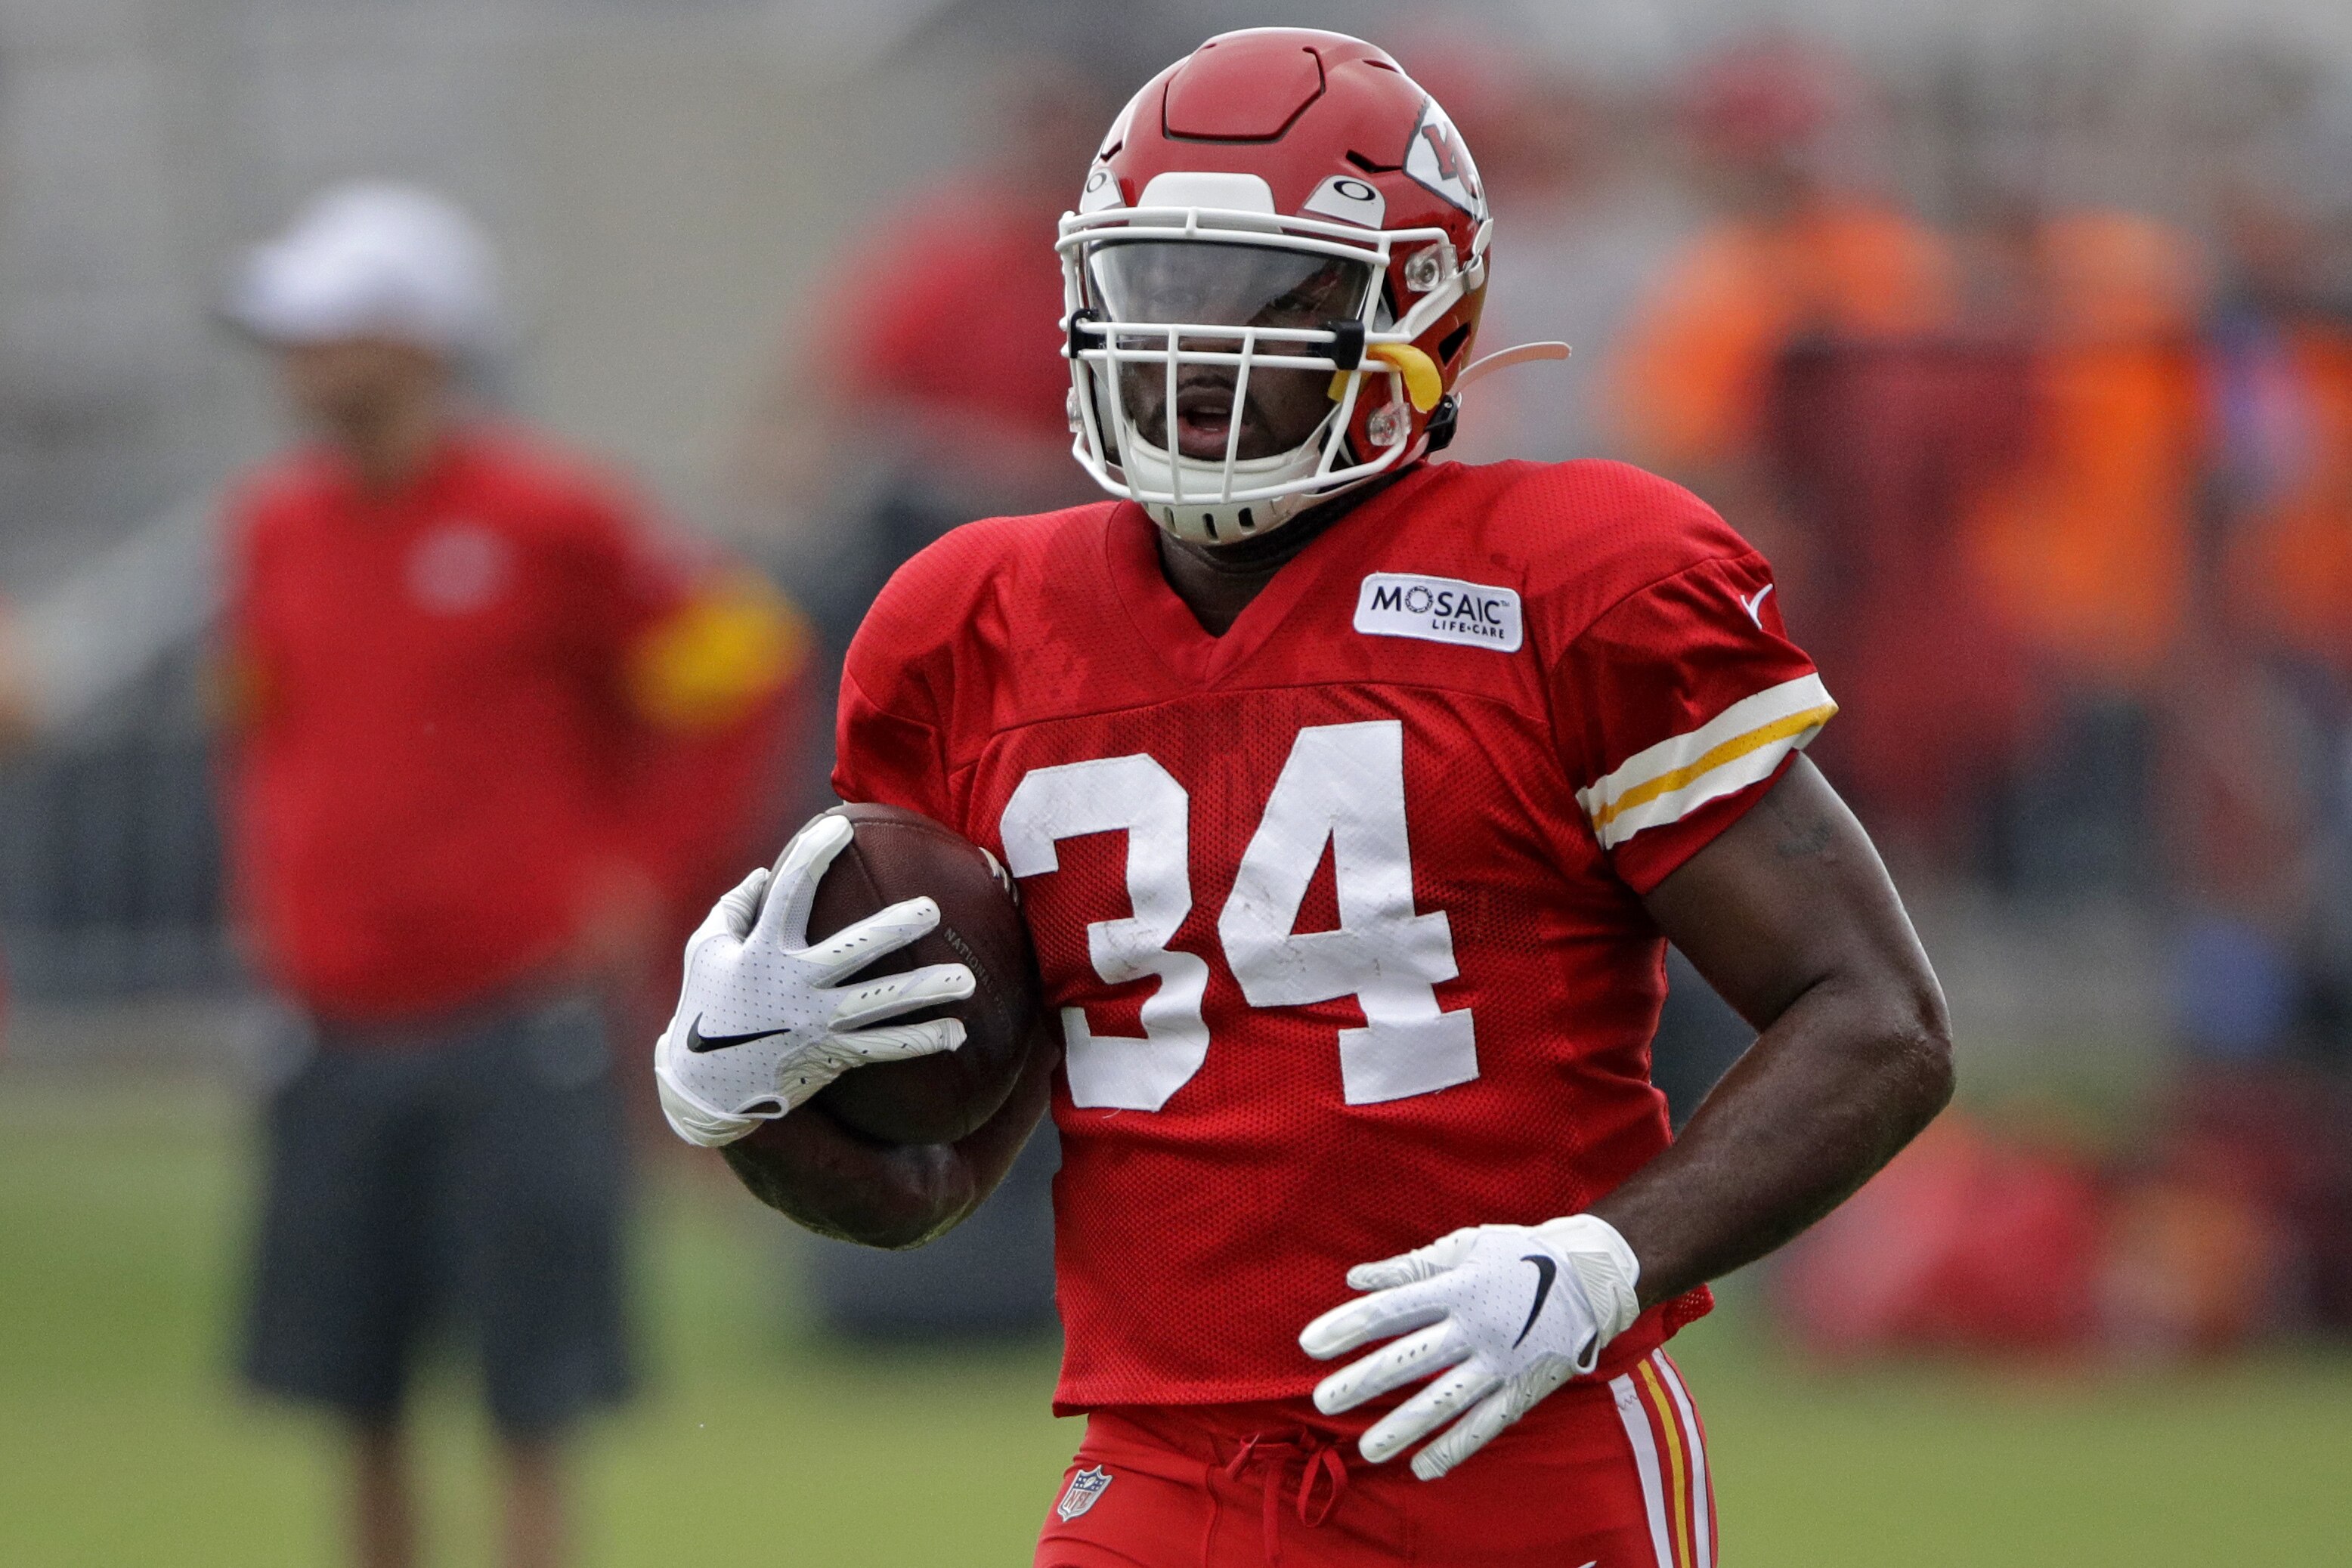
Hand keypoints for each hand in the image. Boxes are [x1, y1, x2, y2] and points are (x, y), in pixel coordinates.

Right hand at [653, 813, 972, 1146]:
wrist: (708, 1087)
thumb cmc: (705, 1007)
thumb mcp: (705, 951)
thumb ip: (734, 908)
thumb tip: (762, 874)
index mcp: (763, 951)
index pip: (790, 893)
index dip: (814, 857)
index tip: (841, 828)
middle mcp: (796, 986)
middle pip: (854, 951)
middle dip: (895, 929)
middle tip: (932, 910)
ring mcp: (818, 1022)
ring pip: (880, 1004)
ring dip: (926, 992)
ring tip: (966, 980)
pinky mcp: (833, 1054)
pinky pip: (884, 1048)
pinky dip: (921, 1041)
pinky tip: (957, 1033)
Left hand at [1298, 1214, 1641, 1479]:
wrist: (1591, 1276)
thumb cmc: (1518, 1254)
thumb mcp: (1464, 1245)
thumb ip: (1408, 1266)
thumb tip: (1355, 1279)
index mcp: (1455, 1287)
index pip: (1389, 1310)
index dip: (1347, 1326)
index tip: (1309, 1344)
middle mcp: (1473, 1327)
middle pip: (1408, 1359)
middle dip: (1362, 1382)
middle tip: (1322, 1402)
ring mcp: (1498, 1362)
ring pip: (1443, 1401)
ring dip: (1402, 1426)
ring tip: (1367, 1449)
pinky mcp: (1520, 1388)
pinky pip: (1484, 1424)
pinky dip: (1454, 1447)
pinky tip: (1423, 1467)